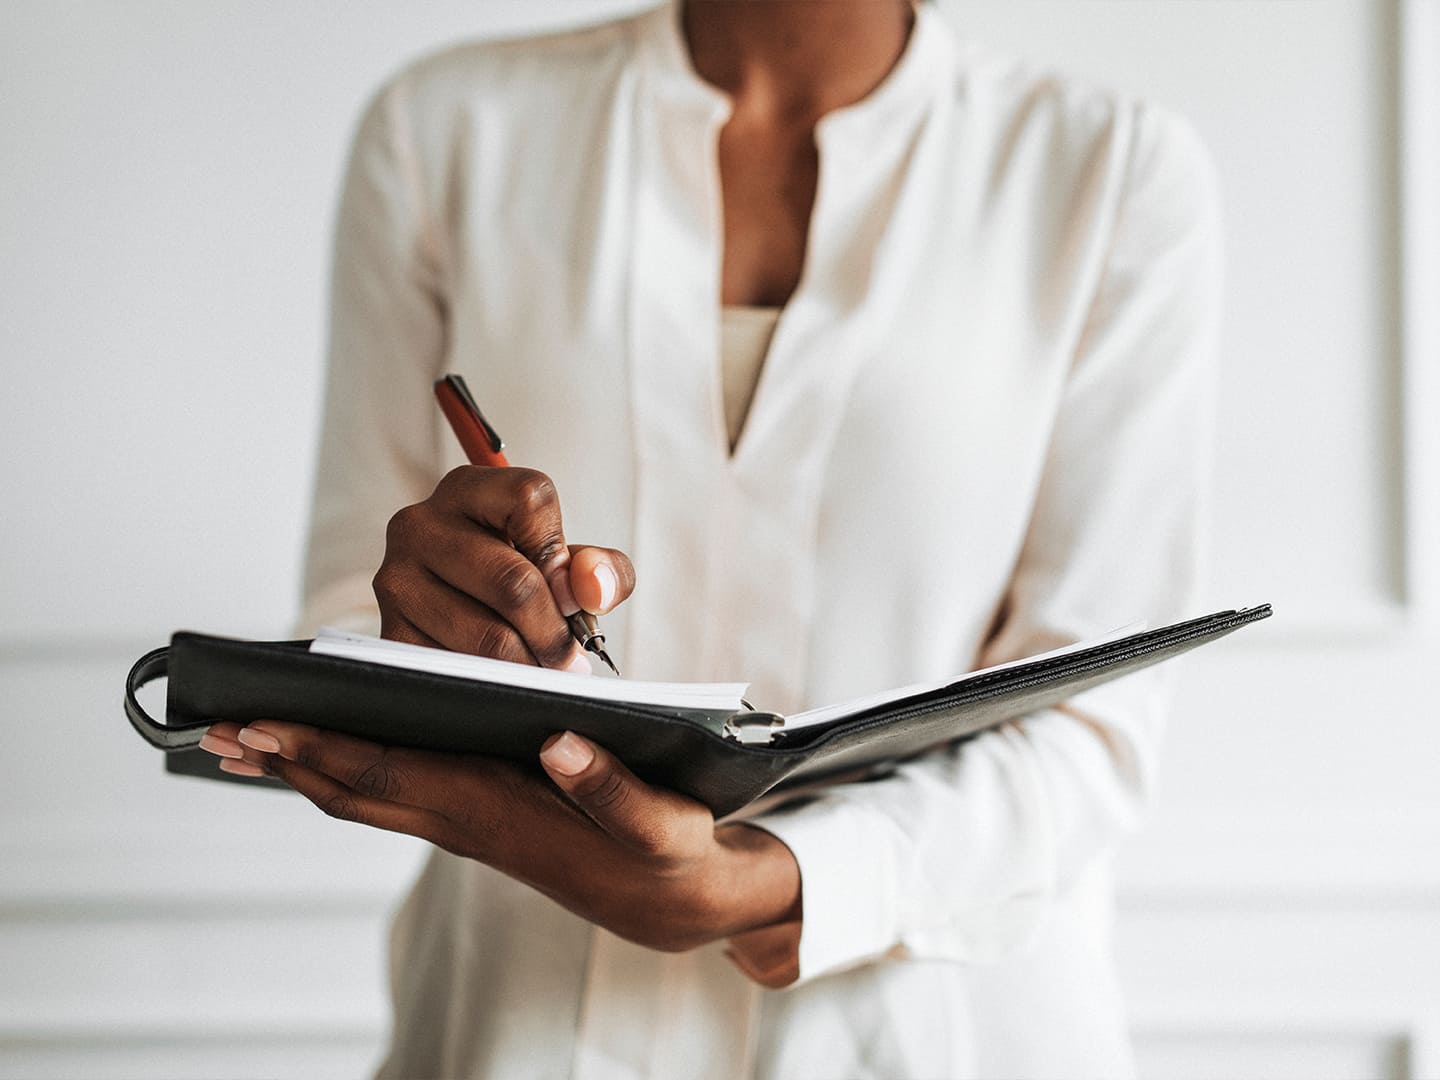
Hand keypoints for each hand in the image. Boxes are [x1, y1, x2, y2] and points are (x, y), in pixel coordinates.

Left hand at [199, 723, 802, 984]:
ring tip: (252, 738)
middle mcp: (471, 823)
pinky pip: (395, 794)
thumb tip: (557, 741)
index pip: (394, 778)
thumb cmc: (671, 856)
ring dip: (307, 769)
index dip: (325, 751)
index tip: (265, 724)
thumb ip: (611, 788)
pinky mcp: (482, 817)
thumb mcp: (662, 825)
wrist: (679, 905)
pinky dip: (349, 769)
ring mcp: (471, 824)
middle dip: (287, 762)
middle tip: (218, 728)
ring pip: (369, 797)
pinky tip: (335, 748)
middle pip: (357, 792)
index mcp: (502, 814)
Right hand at [374, 465, 634, 668]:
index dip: (564, 557)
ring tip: (540, 668)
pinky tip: (503, 677)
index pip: (532, 501)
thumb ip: (602, 569)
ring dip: (528, 666)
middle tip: (569, 657)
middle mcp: (421, 524)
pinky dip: (493, 684)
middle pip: (514, 582)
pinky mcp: (390, 631)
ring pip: (489, 637)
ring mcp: (397, 578)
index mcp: (469, 489)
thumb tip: (593, 590)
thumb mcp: (569, 563)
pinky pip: (458, 669)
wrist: (460, 611)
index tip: (571, 596)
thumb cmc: (520, 578)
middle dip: (554, 633)